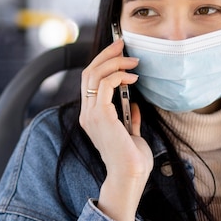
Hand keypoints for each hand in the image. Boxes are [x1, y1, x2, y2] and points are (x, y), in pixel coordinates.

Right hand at [79, 39, 152, 220]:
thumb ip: (130, 119)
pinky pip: (105, 85)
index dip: (103, 63)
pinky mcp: (100, 115)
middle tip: (123, 44)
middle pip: (88, 73)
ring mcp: (91, 114)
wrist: (130, 176)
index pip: (90, 82)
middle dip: (106, 55)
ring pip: (94, 75)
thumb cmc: (133, 161)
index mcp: (92, 118)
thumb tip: (133, 103)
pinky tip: (133, 78)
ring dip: (114, 62)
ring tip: (133, 61)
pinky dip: (118, 75)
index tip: (120, 53)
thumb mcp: (132, 135)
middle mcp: (87, 114)